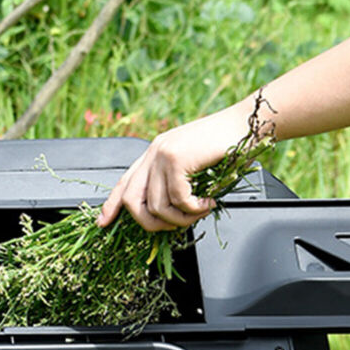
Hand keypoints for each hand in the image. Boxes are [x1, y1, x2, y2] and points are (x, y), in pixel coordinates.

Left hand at [98, 104, 249, 230]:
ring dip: (180, 218)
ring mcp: (163, 154)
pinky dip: (194, 209)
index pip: (124, 182)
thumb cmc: (224, 147)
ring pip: (157, 206)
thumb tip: (168, 216)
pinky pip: (178, 199)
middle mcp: (153, 153)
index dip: (111, 205)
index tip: (103, 222)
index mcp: (154, 154)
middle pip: (132, 201)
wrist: (246, 123)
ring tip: (199, 212)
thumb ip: (174, 183)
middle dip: (150, 223)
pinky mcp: (177, 159)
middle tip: (175, 225)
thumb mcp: (192, 166)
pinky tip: (208, 203)